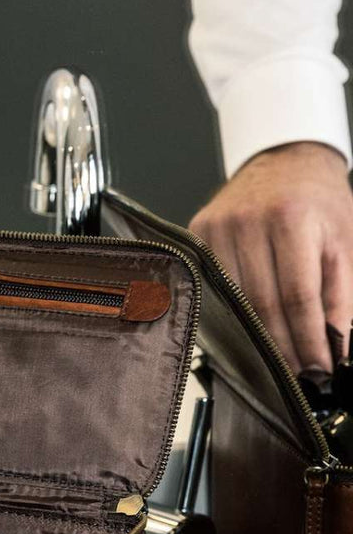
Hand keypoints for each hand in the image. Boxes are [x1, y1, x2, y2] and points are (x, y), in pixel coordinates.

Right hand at [190, 141, 352, 374]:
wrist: (283, 160)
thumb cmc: (317, 200)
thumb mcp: (344, 239)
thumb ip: (343, 292)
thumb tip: (339, 343)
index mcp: (292, 218)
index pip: (298, 296)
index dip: (307, 338)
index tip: (319, 367)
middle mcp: (248, 222)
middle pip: (261, 306)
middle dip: (282, 347)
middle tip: (298, 373)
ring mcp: (216, 230)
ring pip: (232, 303)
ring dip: (255, 337)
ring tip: (275, 360)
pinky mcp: (196, 236)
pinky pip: (212, 289)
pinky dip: (229, 315)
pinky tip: (245, 332)